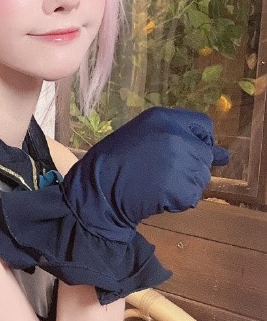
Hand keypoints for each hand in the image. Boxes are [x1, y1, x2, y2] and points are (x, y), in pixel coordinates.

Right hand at [63, 107, 229, 237]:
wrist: (98, 190)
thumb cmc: (113, 162)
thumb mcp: (141, 134)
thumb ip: (176, 136)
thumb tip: (223, 155)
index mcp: (164, 119)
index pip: (203, 125)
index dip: (202, 139)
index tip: (192, 150)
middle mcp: (177, 137)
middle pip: (205, 154)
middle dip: (191, 167)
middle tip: (163, 175)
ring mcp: (181, 163)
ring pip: (201, 177)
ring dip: (185, 185)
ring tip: (157, 186)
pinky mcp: (182, 188)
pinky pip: (191, 196)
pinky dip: (178, 201)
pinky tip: (157, 197)